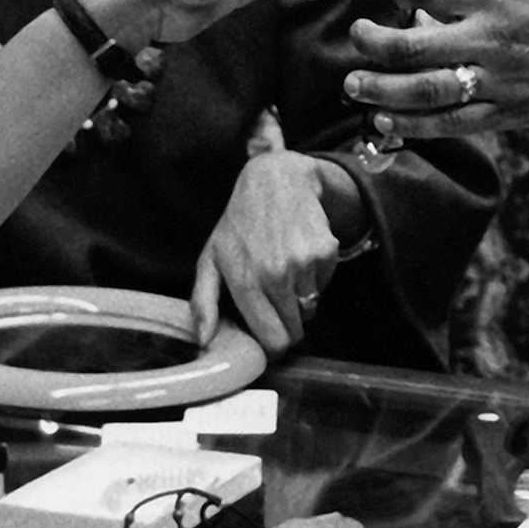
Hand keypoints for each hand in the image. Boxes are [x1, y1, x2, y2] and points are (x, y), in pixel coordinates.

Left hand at [191, 152, 342, 355]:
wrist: (276, 180)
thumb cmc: (239, 224)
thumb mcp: (211, 258)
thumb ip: (203, 302)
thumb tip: (204, 341)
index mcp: (245, 281)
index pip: (273, 341)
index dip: (274, 347)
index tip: (270, 339)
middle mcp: (276, 275)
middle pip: (296, 331)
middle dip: (288, 325)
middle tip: (276, 303)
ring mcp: (304, 263)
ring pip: (311, 307)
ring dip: (300, 297)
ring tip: (284, 269)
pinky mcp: (326, 252)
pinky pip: (324, 284)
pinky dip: (314, 277)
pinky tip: (298, 254)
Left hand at [342, 0, 528, 140]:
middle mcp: (494, 38)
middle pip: (413, 43)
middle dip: (372, 42)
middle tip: (355, 36)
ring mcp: (498, 81)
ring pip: (423, 90)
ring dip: (379, 89)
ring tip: (353, 84)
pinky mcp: (505, 115)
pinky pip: (448, 124)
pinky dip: (412, 125)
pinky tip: (384, 121)